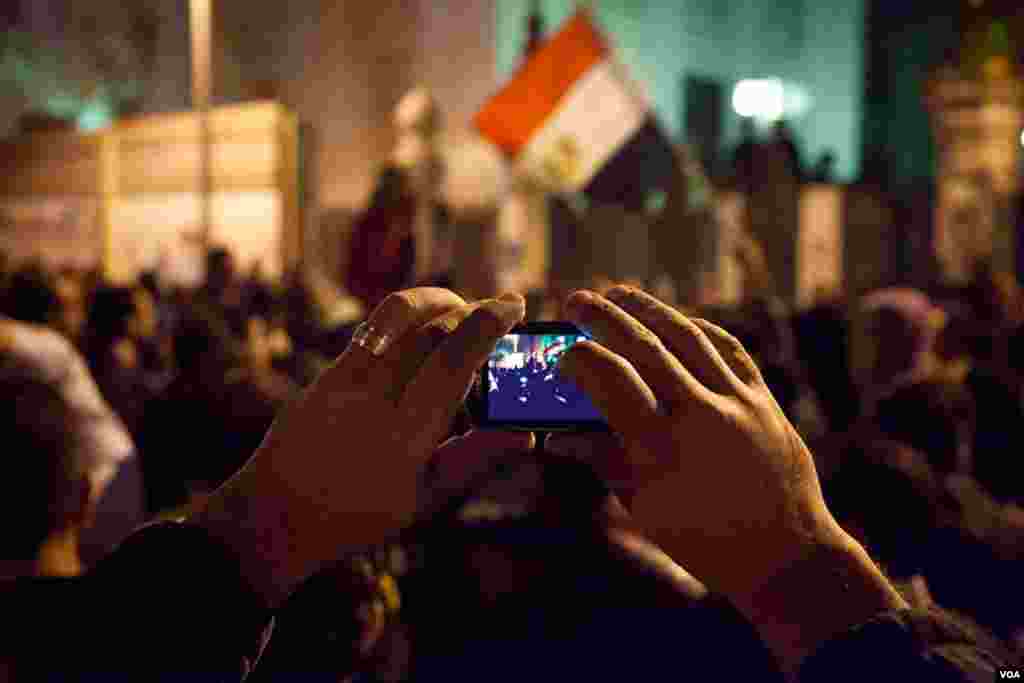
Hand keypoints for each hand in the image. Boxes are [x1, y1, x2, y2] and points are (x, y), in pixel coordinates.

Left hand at [192, 288, 525, 606]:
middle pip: (430, 331)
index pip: (452, 364)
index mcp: (403, 439)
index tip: (514, 304)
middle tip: (497, 312)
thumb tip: (524, 434)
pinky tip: (423, 329)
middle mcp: (371, 402)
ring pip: (397, 316)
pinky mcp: (325, 375)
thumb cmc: (359, 517)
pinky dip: (406, 318)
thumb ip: (474, 460)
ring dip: (438, 302)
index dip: (487, 326)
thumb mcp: (424, 500)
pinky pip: (372, 329)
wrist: (275, 516)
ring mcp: (342, 383)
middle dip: (470, 311)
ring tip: (462, 309)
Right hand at [555, 286, 903, 673]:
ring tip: (618, 295)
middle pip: (645, 347)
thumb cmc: (703, 540)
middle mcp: (702, 418)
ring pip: (688, 336)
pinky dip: (698, 328)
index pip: (612, 383)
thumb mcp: (643, 507)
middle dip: (603, 317)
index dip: (581, 360)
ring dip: (648, 309)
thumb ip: (600, 461)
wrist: (785, 554)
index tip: (563, 354)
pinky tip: (675, 320)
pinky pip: (727, 348)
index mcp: (662, 452)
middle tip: (576, 300)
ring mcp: (739, 403)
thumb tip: (555, 436)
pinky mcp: (764, 400)